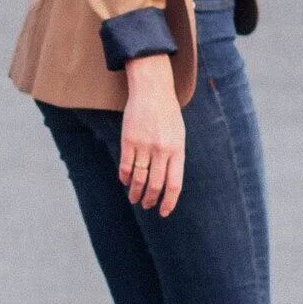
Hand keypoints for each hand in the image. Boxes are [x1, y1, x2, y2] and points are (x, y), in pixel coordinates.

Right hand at [118, 54, 184, 216]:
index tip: (163, 212)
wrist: (152, 91)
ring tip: (134, 198)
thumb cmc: (168, 114)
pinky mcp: (128, 140)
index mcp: (177, 150)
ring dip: (135, 192)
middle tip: (145, 205)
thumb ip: (174, 158)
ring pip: (138, 178)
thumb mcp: (178, 136)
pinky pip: (125, 165)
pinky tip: (125, 181)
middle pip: (155, 185)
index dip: (168, 202)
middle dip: (150, 199)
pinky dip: (124, 177)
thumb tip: (167, 183)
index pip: (174, 184)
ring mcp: (144, 145)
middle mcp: (161, 150)